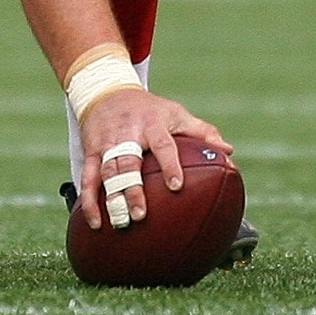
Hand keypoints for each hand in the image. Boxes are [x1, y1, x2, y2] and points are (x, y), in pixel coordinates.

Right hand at [75, 87, 228, 231]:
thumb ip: (202, 131)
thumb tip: (228, 151)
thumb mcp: (176, 113)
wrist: (107, 91)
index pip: (163, 144)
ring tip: (120, 223)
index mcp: (153, 124)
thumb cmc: (149, 108)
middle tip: (140, 214)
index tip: (177, 185)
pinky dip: (89, 200)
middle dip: (133, 189)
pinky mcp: (91, 151)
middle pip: (129, 162)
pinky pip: (87, 177)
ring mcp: (107, 144)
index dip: (170, 164)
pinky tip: (95, 222)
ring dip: (111, 198)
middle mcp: (128, 134)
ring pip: (106, 172)